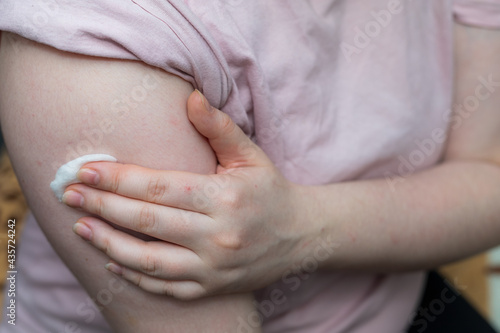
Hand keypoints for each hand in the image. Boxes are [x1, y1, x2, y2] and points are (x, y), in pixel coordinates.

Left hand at [62, 90, 317, 299]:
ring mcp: (213, 268)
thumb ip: (218, 127)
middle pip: (147, 222)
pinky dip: (134, 277)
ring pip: (149, 261)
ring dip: (109, 244)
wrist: (300, 236)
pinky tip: (112, 261)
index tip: (86, 171)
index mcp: (224, 198)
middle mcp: (217, 236)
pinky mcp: (211, 288)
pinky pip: (165, 287)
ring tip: (82, 227)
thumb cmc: (270, 191)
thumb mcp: (251, 155)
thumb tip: (190, 97)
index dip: (119, 179)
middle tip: (69, 194)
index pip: (159, 187)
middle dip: (103, 206)